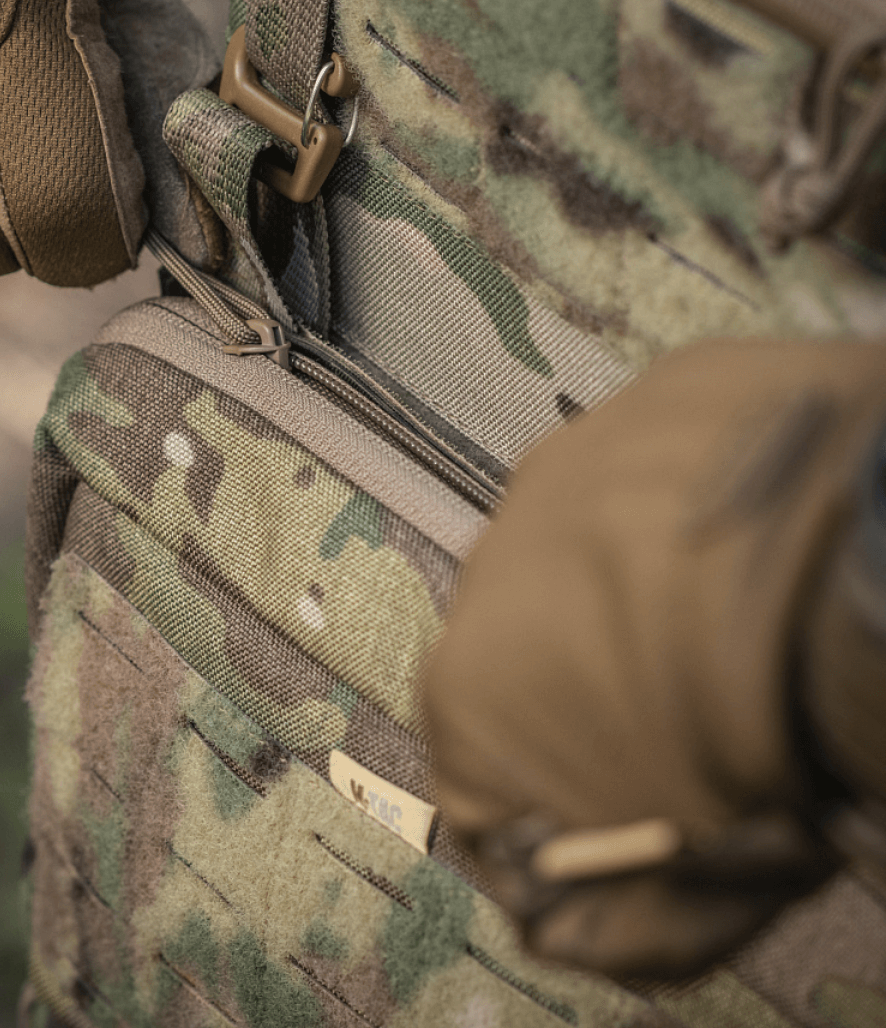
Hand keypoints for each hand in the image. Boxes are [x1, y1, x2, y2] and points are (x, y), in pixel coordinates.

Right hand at [423, 337, 885, 977]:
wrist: (868, 569)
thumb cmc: (772, 748)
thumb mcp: (690, 893)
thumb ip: (606, 915)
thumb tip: (569, 905)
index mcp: (464, 687)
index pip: (484, 776)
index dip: (569, 808)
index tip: (651, 817)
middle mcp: (485, 566)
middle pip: (536, 649)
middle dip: (596, 685)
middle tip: (708, 711)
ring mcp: (569, 466)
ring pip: (590, 547)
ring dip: (642, 585)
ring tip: (744, 610)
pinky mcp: (657, 394)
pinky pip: (667, 469)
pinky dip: (704, 504)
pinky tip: (773, 530)